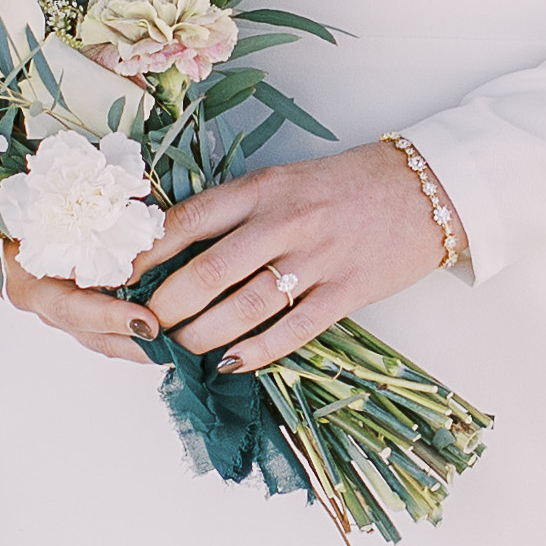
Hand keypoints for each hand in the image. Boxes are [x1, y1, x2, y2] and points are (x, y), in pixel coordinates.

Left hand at [140, 141, 449, 372]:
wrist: (426, 191)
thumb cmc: (348, 186)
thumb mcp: (286, 181)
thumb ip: (237, 211)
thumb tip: (176, 248)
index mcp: (265, 188)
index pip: (190, 220)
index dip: (147, 252)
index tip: (119, 273)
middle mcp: (286, 222)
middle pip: (209, 271)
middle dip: (167, 305)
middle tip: (145, 324)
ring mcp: (317, 260)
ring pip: (245, 307)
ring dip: (204, 335)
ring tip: (179, 351)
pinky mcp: (346, 293)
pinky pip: (292, 331)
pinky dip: (257, 352)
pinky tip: (231, 363)